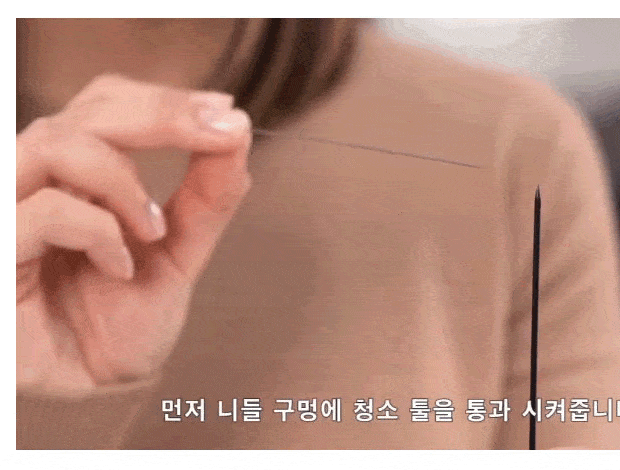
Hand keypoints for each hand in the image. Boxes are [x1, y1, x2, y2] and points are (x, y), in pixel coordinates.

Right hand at [17, 74, 251, 393]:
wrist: (93, 391)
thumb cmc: (122, 323)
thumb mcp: (177, 257)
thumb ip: (205, 200)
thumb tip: (236, 136)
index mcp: (75, 177)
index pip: (106, 106)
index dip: (164, 101)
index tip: (225, 113)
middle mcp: (34, 184)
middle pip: (83, 113)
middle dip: (160, 115)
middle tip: (218, 130)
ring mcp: (9, 216)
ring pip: (54, 144)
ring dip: (123, 180)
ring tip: (154, 229)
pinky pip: (40, 211)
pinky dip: (96, 231)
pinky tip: (121, 266)